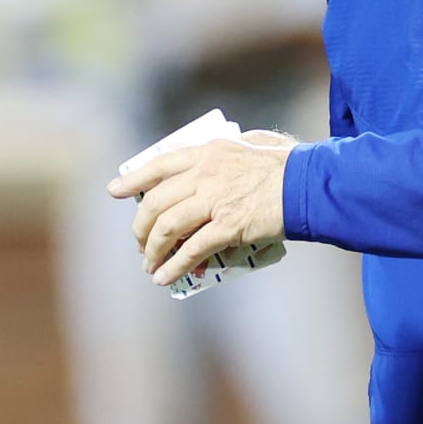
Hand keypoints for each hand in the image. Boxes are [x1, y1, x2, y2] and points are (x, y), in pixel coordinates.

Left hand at [108, 129, 295, 286]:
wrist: (308, 183)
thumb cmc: (286, 164)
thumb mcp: (251, 145)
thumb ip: (226, 153)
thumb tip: (209, 165)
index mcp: (207, 152)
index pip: (159, 165)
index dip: (133, 180)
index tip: (114, 191)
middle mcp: (204, 173)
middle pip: (156, 202)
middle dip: (141, 228)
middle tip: (139, 242)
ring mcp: (214, 200)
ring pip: (166, 227)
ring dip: (152, 250)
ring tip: (150, 265)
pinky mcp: (227, 226)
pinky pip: (191, 250)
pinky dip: (174, 266)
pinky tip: (165, 278)